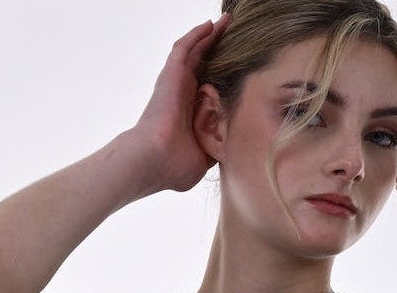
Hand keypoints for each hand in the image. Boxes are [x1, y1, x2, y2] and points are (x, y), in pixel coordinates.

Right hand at [129, 13, 231, 192]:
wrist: (156, 160)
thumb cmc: (174, 167)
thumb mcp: (204, 159)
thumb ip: (216, 150)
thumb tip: (231, 151)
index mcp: (191, 113)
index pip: (209, 88)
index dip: (222, 76)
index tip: (240, 68)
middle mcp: (183, 95)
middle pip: (203, 64)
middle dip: (218, 49)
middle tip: (236, 35)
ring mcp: (176, 82)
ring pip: (195, 51)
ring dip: (210, 36)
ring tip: (226, 22)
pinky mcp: (171, 74)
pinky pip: (185, 47)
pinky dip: (197, 34)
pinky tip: (212, 24)